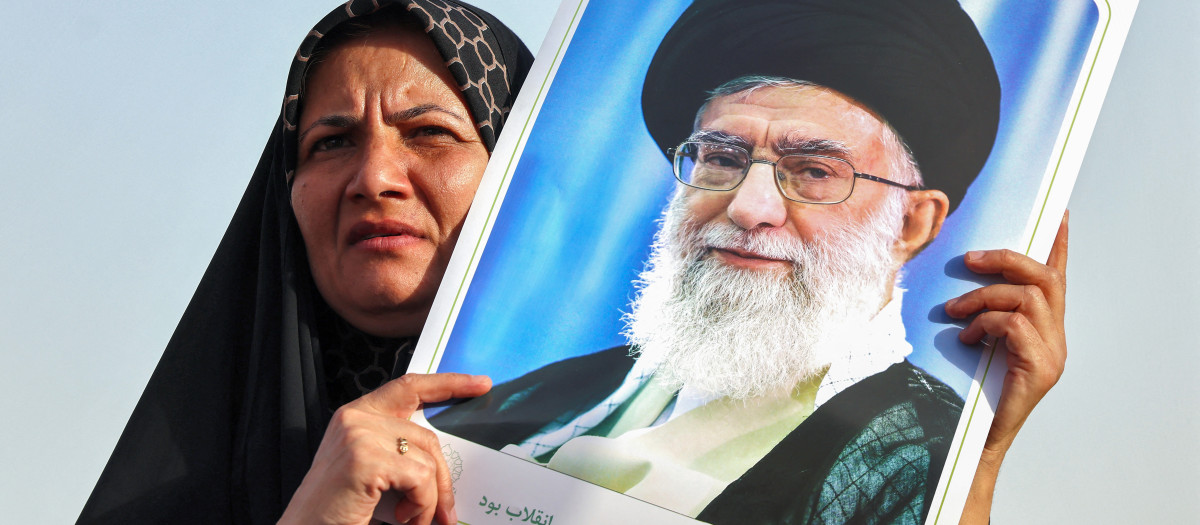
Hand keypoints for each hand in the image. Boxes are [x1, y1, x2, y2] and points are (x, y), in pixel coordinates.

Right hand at [279, 373, 490, 524]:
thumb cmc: (340, 510)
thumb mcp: (373, 471)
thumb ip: (400, 452)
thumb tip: (446, 460)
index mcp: (356, 415)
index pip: (410, 386)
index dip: (449, 383)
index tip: (481, 384)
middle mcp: (355, 417)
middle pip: (427, 437)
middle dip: (444, 478)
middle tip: (447, 514)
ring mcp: (359, 435)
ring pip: (427, 461)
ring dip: (429, 500)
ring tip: (414, 522)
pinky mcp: (365, 459)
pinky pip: (420, 479)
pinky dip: (421, 506)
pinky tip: (403, 520)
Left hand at [946, 213, 1067, 522]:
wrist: (972, 439)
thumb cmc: (968, 388)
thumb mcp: (975, 339)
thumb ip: (980, 310)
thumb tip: (961, 271)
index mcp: (1044, 328)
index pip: (1056, 277)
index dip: (1057, 245)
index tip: (1057, 214)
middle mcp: (1056, 337)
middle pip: (1044, 277)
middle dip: (1005, 259)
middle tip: (968, 258)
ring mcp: (1052, 354)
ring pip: (1026, 297)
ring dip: (983, 295)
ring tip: (953, 310)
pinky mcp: (1040, 369)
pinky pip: (1014, 324)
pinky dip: (984, 323)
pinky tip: (966, 339)